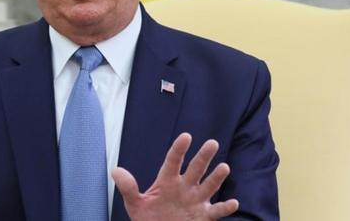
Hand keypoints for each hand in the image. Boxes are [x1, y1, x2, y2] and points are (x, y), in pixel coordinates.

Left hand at [112, 133, 237, 220]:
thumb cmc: (147, 218)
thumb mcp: (135, 204)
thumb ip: (128, 188)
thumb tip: (116, 170)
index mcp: (167, 181)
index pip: (173, 161)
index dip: (179, 149)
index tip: (186, 136)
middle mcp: (184, 187)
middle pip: (195, 169)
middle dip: (203, 157)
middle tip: (212, 142)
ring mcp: (195, 201)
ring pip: (209, 186)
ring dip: (217, 177)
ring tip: (224, 167)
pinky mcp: (203, 216)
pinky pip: (216, 211)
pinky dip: (225, 208)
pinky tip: (233, 202)